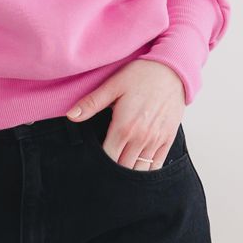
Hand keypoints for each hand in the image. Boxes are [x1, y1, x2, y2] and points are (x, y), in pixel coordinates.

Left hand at [65, 59, 186, 170]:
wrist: (172, 69)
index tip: (92, 163)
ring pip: (139, 170)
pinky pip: (156, 165)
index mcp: (124, 127)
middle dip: (111, 170)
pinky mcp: (168, 138)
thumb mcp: (113, 86)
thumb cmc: (141, 75)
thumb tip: (70, 116)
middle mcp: (141, 137)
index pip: (107, 158)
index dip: (98, 164)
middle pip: (122, 167)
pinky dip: (146, 170)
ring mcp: (156, 140)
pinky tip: (136, 168)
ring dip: (128, 172)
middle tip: (102, 170)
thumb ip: (91, 103)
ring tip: (118, 171)